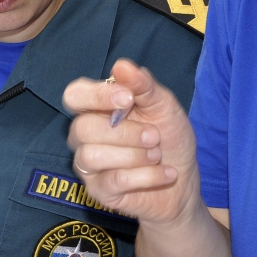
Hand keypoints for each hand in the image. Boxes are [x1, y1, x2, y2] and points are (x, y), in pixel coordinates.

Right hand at [63, 59, 200, 223]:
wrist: (183, 181)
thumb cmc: (169, 138)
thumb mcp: (164, 106)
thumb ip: (143, 85)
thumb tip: (121, 65)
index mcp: (96, 108)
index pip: (74, 95)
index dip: (96, 96)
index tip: (127, 99)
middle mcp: (84, 135)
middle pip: (82, 128)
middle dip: (125, 132)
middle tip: (155, 136)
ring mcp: (88, 165)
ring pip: (92, 156)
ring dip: (134, 155)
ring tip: (157, 155)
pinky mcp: (98, 191)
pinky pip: (112, 181)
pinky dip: (146, 176)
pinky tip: (165, 173)